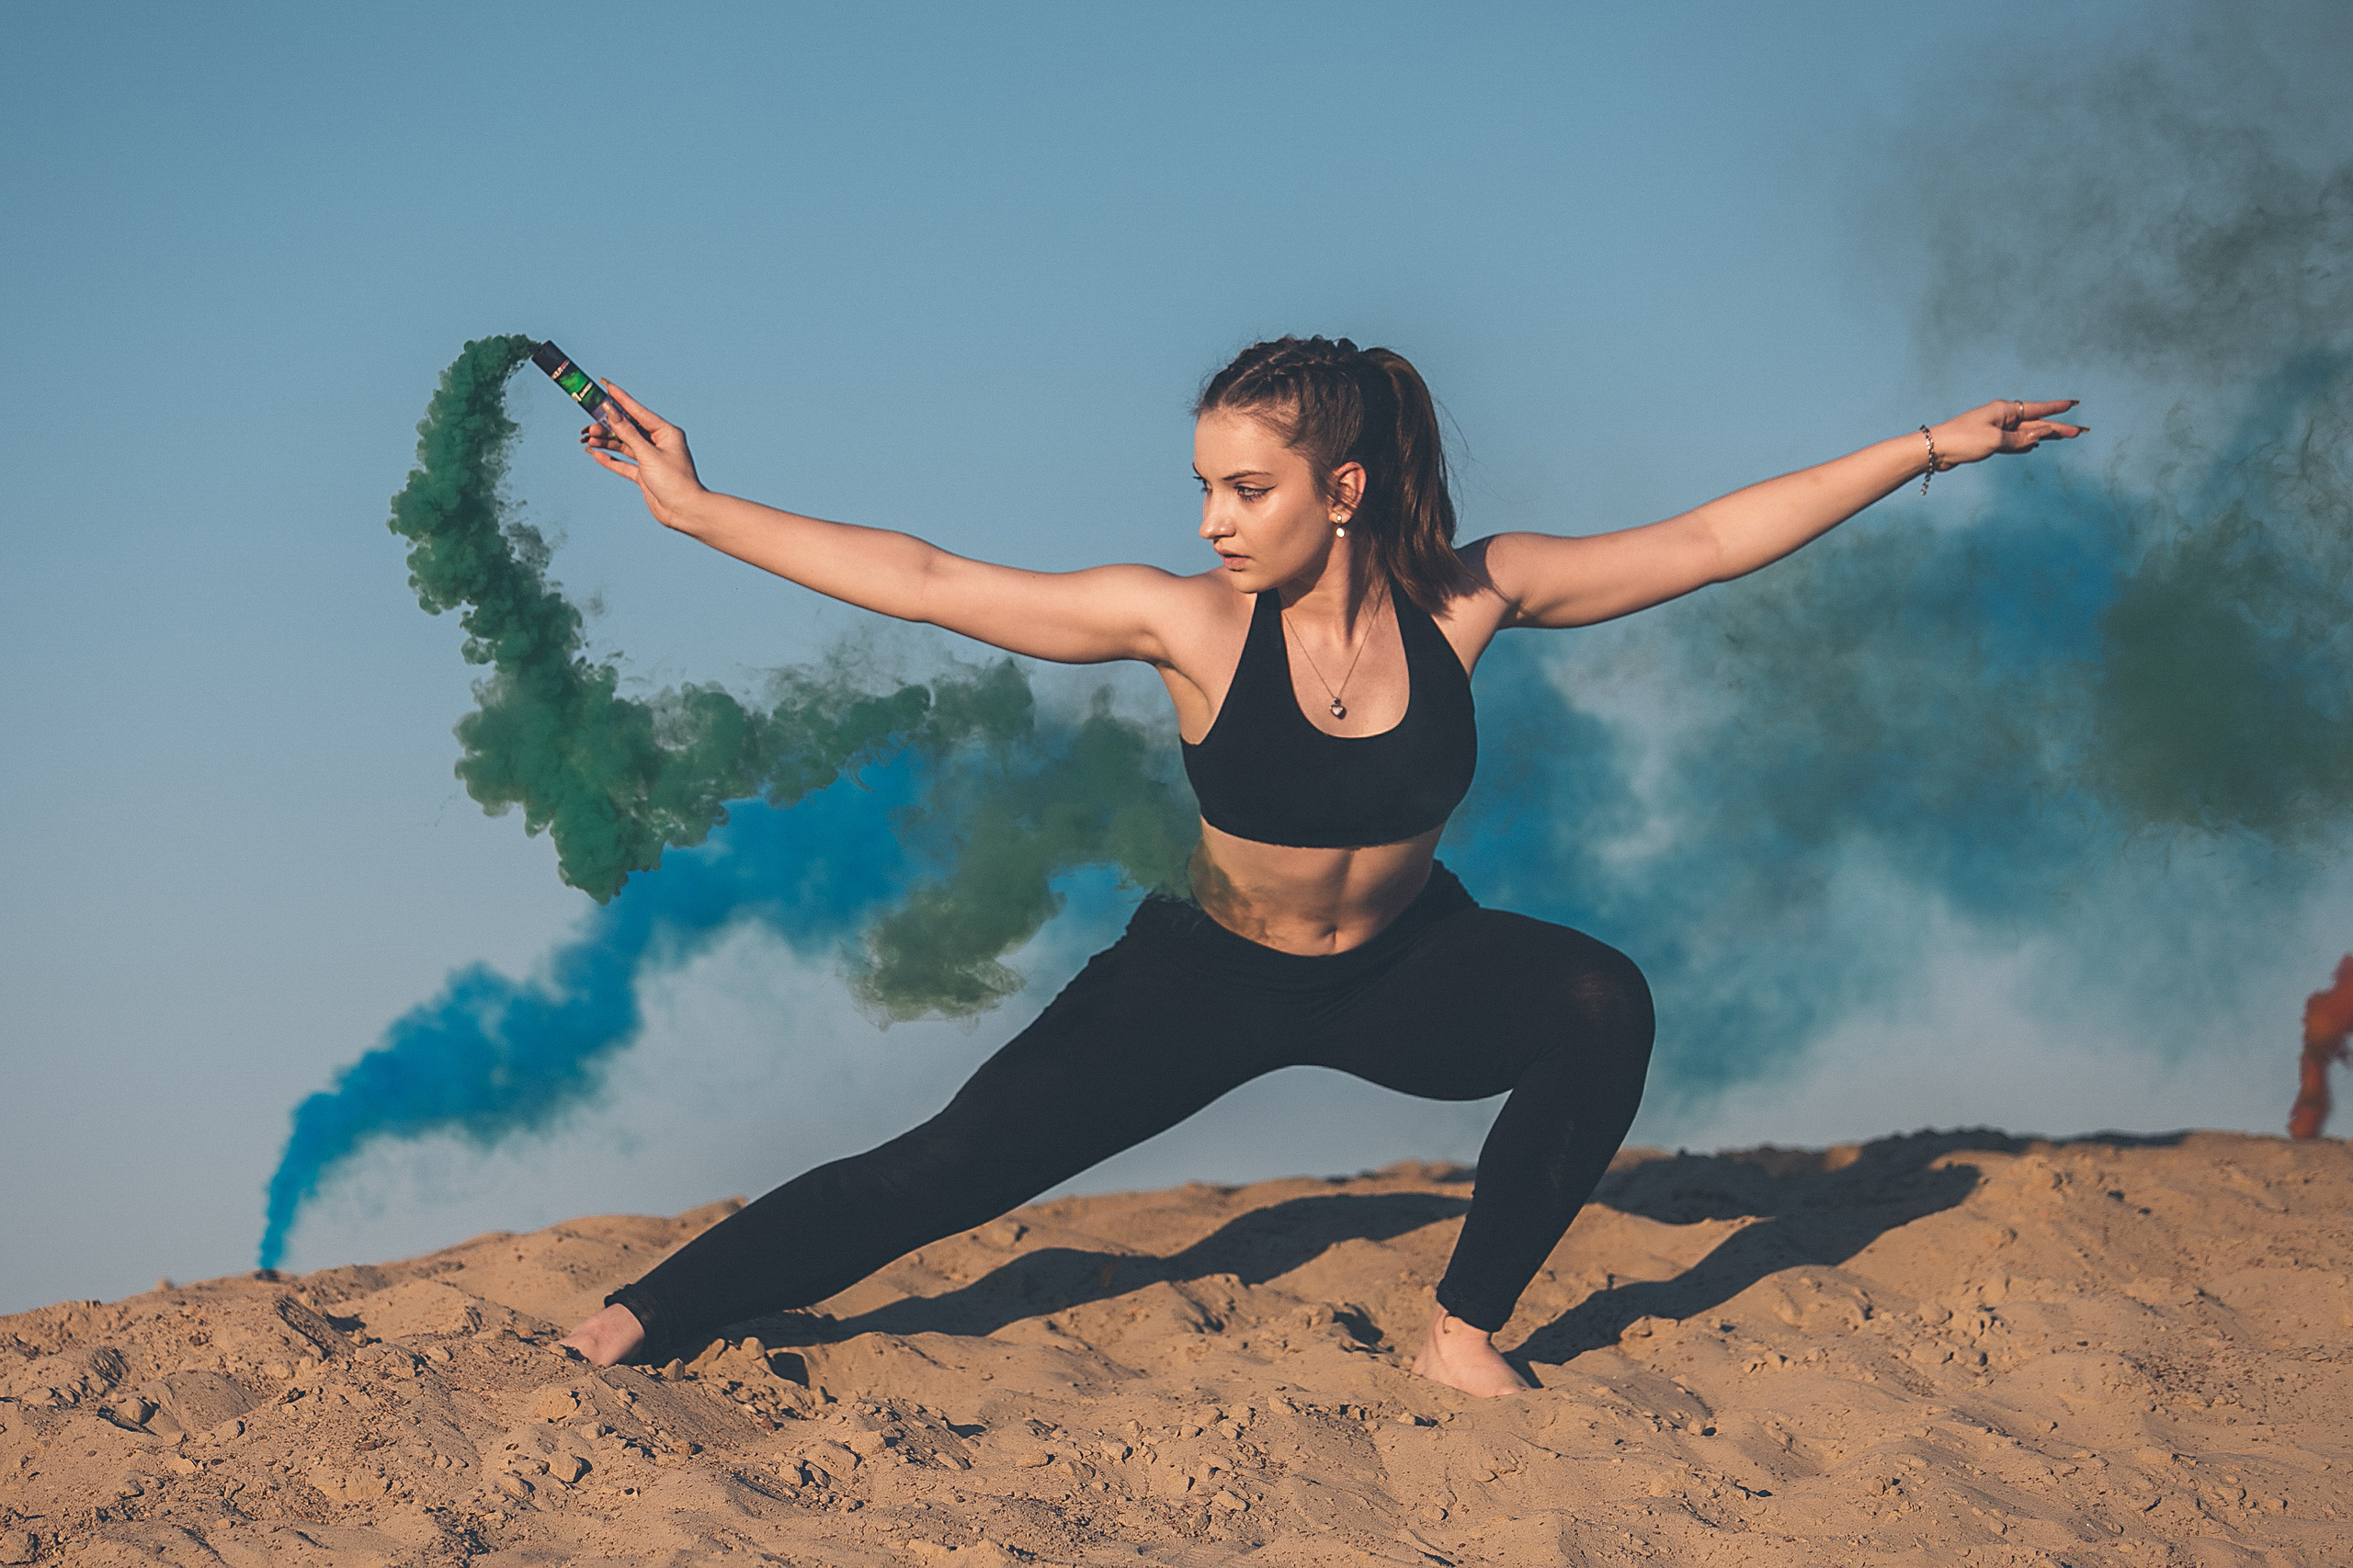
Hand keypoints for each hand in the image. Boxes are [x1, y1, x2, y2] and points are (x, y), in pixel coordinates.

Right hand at [579, 382, 707, 529]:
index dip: (621, 399)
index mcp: (666, 432)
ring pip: (624, 445)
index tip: (606, 385)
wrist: (685, 511)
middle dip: (608, 426)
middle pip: (628, 428)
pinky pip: (624, 463)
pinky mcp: (645, 475)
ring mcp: (651, 459)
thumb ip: (628, 433)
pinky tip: (596, 453)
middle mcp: (659, 443)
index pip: (638, 411)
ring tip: (588, 439)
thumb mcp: (648, 454)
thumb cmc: (674, 481)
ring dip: (606, 442)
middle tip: (589, 424)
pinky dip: (610, 458)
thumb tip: (612, 412)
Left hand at [1927, 399, 2086, 469]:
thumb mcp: (1996, 440)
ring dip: (2044, 436)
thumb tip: (2042, 433)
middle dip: (2057, 428)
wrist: (1935, 450)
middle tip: (2079, 432)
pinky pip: (2012, 443)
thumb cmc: (1963, 440)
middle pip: (2035, 423)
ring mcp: (1994, 430)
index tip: (2074, 404)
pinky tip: (2033, 446)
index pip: (2037, 408)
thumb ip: (2020, 439)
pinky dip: (2024, 444)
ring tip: (2063, 437)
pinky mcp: (1987, 443)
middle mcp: (2001, 418)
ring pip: (2025, 434)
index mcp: (2004, 411)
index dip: (2056, 408)